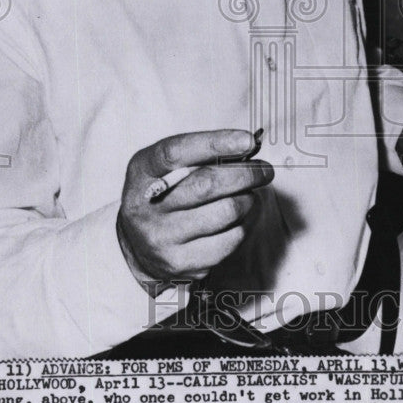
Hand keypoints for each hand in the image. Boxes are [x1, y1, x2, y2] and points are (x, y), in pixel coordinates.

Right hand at [117, 128, 272, 290]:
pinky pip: (230, 240)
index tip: (246, 140)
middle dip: (245, 174)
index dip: (214, 143)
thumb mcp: (166, 166)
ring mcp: (163, 237)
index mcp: (142, 172)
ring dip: (247, 199)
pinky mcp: (181, 262)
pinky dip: (244, 225)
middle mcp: (147, 206)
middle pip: (206, 184)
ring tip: (247, 195)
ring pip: (225, 212)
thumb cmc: (163, 194)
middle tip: (264, 170)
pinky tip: (239, 218)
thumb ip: (198, 154)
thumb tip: (246, 147)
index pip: (176, 152)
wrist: (137, 244)